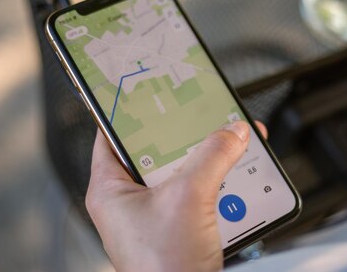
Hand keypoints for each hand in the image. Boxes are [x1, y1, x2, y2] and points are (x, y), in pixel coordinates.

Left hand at [86, 121, 267, 271]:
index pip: (113, 134)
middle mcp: (130, 201)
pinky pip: (198, 193)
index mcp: (110, 189)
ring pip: (182, 172)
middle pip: (156, 151)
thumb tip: (232, 132)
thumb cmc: (163, 269)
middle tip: (201, 114)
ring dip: (207, 158)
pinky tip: (235, 174)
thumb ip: (212, 157)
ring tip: (226, 142)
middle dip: (185, 134)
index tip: (149, 92)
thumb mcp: (188, 198)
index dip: (131, 111)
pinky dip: (217, 182)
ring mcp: (156, 215)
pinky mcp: (180, 227)